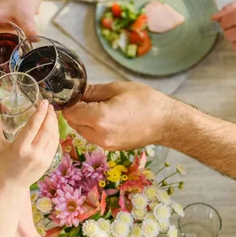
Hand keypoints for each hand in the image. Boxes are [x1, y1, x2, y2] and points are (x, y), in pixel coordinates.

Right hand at [0, 99, 58, 186]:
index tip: (44, 102)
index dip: (40, 113)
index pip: (33, 126)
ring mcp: (42, 159)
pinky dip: (55, 133)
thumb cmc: (3, 165)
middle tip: (48, 105)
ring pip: (53, 136)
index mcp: (19, 148)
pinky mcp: (48, 163)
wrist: (12, 186)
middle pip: (46, 130)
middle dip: (49, 115)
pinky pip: (54, 144)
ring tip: (51, 113)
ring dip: (53, 123)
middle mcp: (33, 154)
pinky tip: (52, 126)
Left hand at [62, 82, 177, 149]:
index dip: (69, 101)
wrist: (167, 123)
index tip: (74, 93)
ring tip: (99, 107)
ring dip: (83, 119)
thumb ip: (92, 91)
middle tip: (87, 98)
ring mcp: (104, 144)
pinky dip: (92, 126)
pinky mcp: (110, 148)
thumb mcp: (117, 88)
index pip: (70, 112)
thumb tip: (76, 92)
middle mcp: (99, 135)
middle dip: (75, 110)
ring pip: (81, 130)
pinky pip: (92, 136)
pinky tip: (106, 117)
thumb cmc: (146, 102)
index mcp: (99, 118)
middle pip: (73, 122)